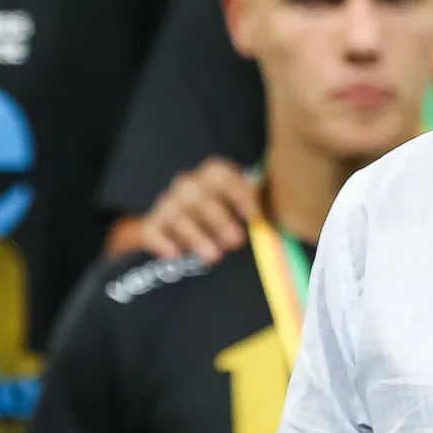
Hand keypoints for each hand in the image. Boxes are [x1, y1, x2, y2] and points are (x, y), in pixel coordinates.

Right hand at [137, 159, 261, 263]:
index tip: (253, 217)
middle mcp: (189, 186)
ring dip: (196, 235)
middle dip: (218, 219)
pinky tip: (175, 254)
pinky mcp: (154, 224)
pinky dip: (162, 241)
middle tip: (236, 242)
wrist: (188, 226)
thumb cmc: (228, 216)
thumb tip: (280, 221)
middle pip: (199, 195)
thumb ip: (258, 209)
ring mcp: (169, 204)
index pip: (221, 175)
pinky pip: (152, 230)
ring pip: (176, 213)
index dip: (238, 193)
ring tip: (214, 257)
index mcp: (213, 176)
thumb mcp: (245, 209)